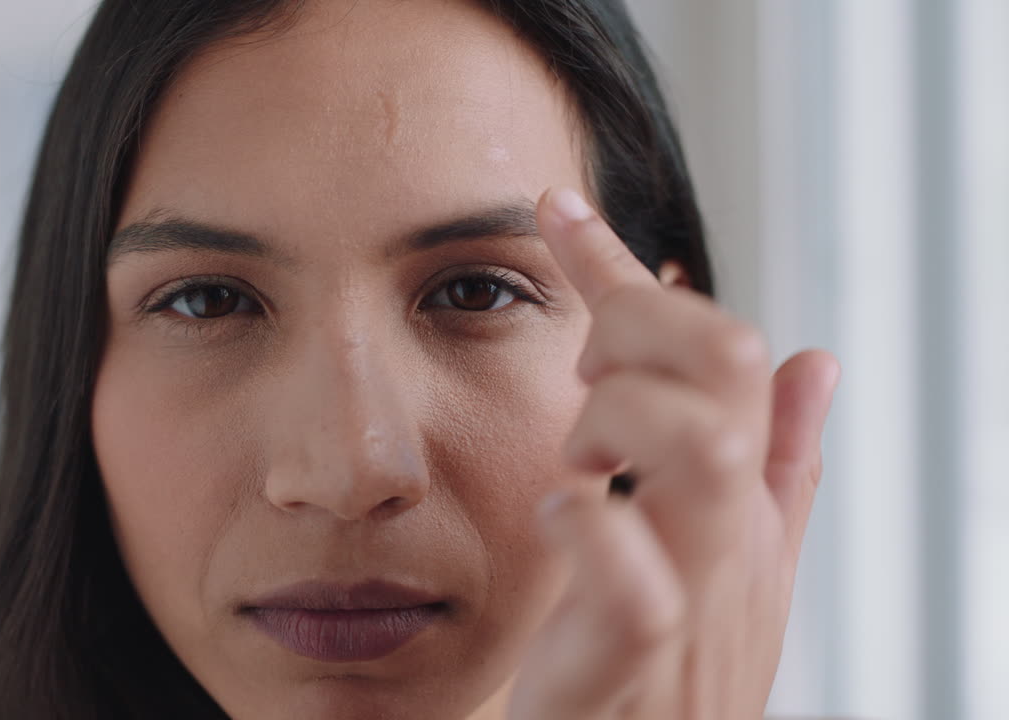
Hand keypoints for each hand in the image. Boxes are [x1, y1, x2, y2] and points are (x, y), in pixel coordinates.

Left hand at [505, 186, 839, 718]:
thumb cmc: (674, 669)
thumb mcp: (733, 560)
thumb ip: (774, 464)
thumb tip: (814, 359)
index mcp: (746, 498)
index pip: (723, 348)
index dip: (629, 269)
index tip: (550, 209)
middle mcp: (731, 531)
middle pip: (727, 364)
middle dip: (640, 330)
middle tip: (584, 378)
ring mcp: (693, 592)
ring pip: (699, 446)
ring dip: (619, 415)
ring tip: (579, 455)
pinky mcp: (634, 658)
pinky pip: (636, 576)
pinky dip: (591, 525)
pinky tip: (562, 513)